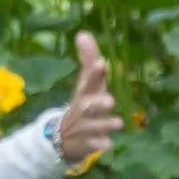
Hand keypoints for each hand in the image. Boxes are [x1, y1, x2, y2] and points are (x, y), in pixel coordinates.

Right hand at [56, 31, 124, 168]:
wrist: (60, 137)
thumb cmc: (83, 104)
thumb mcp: (86, 84)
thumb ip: (88, 60)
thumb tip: (83, 33)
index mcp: (84, 93)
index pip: (88, 81)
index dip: (95, 73)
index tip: (102, 63)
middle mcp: (82, 109)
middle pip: (87, 105)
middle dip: (97, 102)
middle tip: (110, 100)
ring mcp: (82, 128)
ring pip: (93, 126)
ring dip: (104, 125)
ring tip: (118, 123)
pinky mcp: (85, 144)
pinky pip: (92, 145)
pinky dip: (99, 145)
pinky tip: (109, 145)